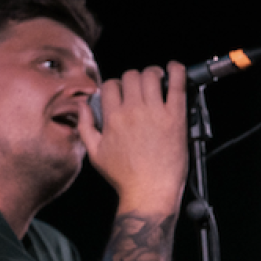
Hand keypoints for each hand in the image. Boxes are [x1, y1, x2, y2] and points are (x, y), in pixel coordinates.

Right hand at [78, 61, 187, 212]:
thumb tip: (82, 105)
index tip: (121, 92)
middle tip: (140, 87)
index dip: (115, 85)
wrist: (149, 191)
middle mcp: (133, 111)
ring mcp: (155, 112)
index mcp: (112, 118)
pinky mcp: (175, 117)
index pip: (111, 85)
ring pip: (151, 75)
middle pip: (131, 76)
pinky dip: (177, 71)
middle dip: (134, 78)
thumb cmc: (124, 176)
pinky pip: (177, 84)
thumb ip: (85, 126)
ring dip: (153, 73)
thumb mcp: (95, 153)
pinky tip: (174, 69)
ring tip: (157, 79)